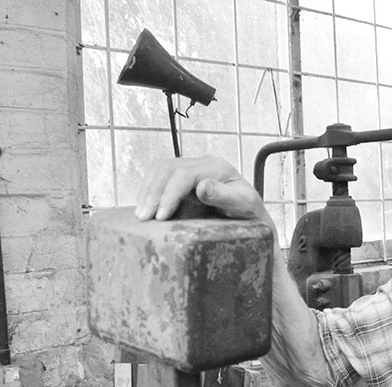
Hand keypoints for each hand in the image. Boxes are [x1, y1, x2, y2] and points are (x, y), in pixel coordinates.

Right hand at [134, 155, 268, 222]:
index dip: (169, 194)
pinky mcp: (182, 177)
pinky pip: (159, 176)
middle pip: (168, 168)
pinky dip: (148, 190)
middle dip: (153, 193)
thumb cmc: (249, 211)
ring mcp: (191, 168)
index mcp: (217, 167)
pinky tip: (144, 206)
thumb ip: (225, 196)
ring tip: (141, 215)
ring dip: (147, 191)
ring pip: (159, 169)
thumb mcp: (244, 205)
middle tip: (144, 217)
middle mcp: (202, 163)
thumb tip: (202, 187)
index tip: (161, 216)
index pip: (184, 174)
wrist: (250, 214)